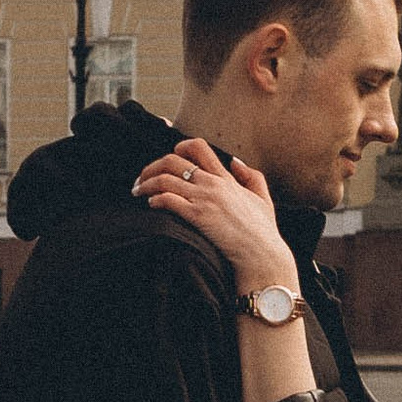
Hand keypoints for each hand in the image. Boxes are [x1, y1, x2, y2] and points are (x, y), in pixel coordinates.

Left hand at [138, 137, 294, 290]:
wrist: (261, 254)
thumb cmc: (262, 231)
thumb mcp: (263, 198)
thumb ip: (251, 176)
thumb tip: (235, 161)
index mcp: (226, 178)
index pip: (198, 147)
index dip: (178, 148)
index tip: (168, 159)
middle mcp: (213, 184)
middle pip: (173, 161)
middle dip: (152, 167)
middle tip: (142, 178)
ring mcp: (204, 199)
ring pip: (165, 179)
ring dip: (146, 184)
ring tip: (138, 192)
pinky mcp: (197, 216)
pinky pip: (167, 200)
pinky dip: (154, 199)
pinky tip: (151, 205)